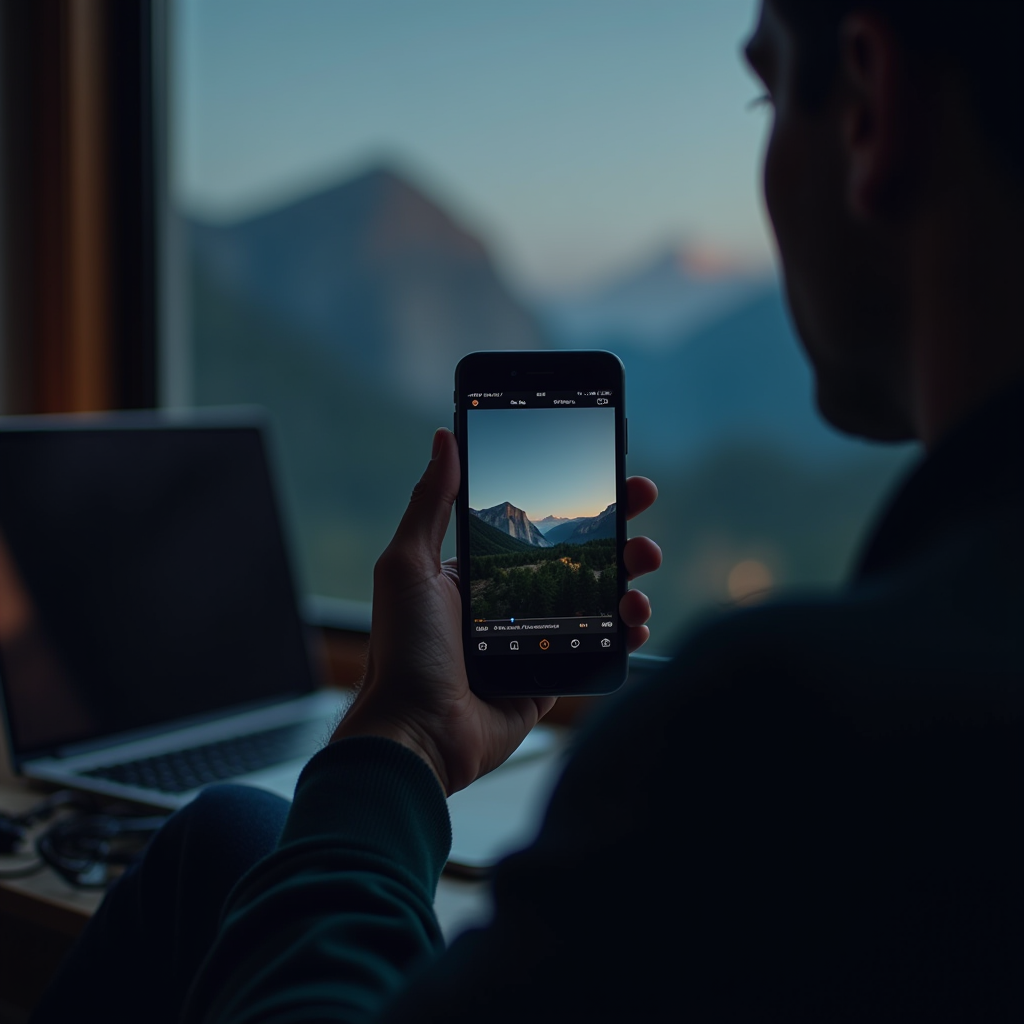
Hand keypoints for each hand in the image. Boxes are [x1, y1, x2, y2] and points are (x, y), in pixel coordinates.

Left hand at [332, 428, 661, 794]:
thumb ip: (431, 502)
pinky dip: (626, 632)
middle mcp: (509, 602)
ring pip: (597, 599)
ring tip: (642, 566)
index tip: (609, 469)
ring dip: (629, 575)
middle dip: (616, 525)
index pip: (536, 524)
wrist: (416, 733)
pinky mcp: (551, 676)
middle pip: (577, 556)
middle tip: (641, 500)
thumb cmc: (405, 649)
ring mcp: (534, 640)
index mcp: (476, 573)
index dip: (571, 495)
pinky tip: (636, 618)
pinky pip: (600, 648)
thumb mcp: (408, 564)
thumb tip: (445, 437)